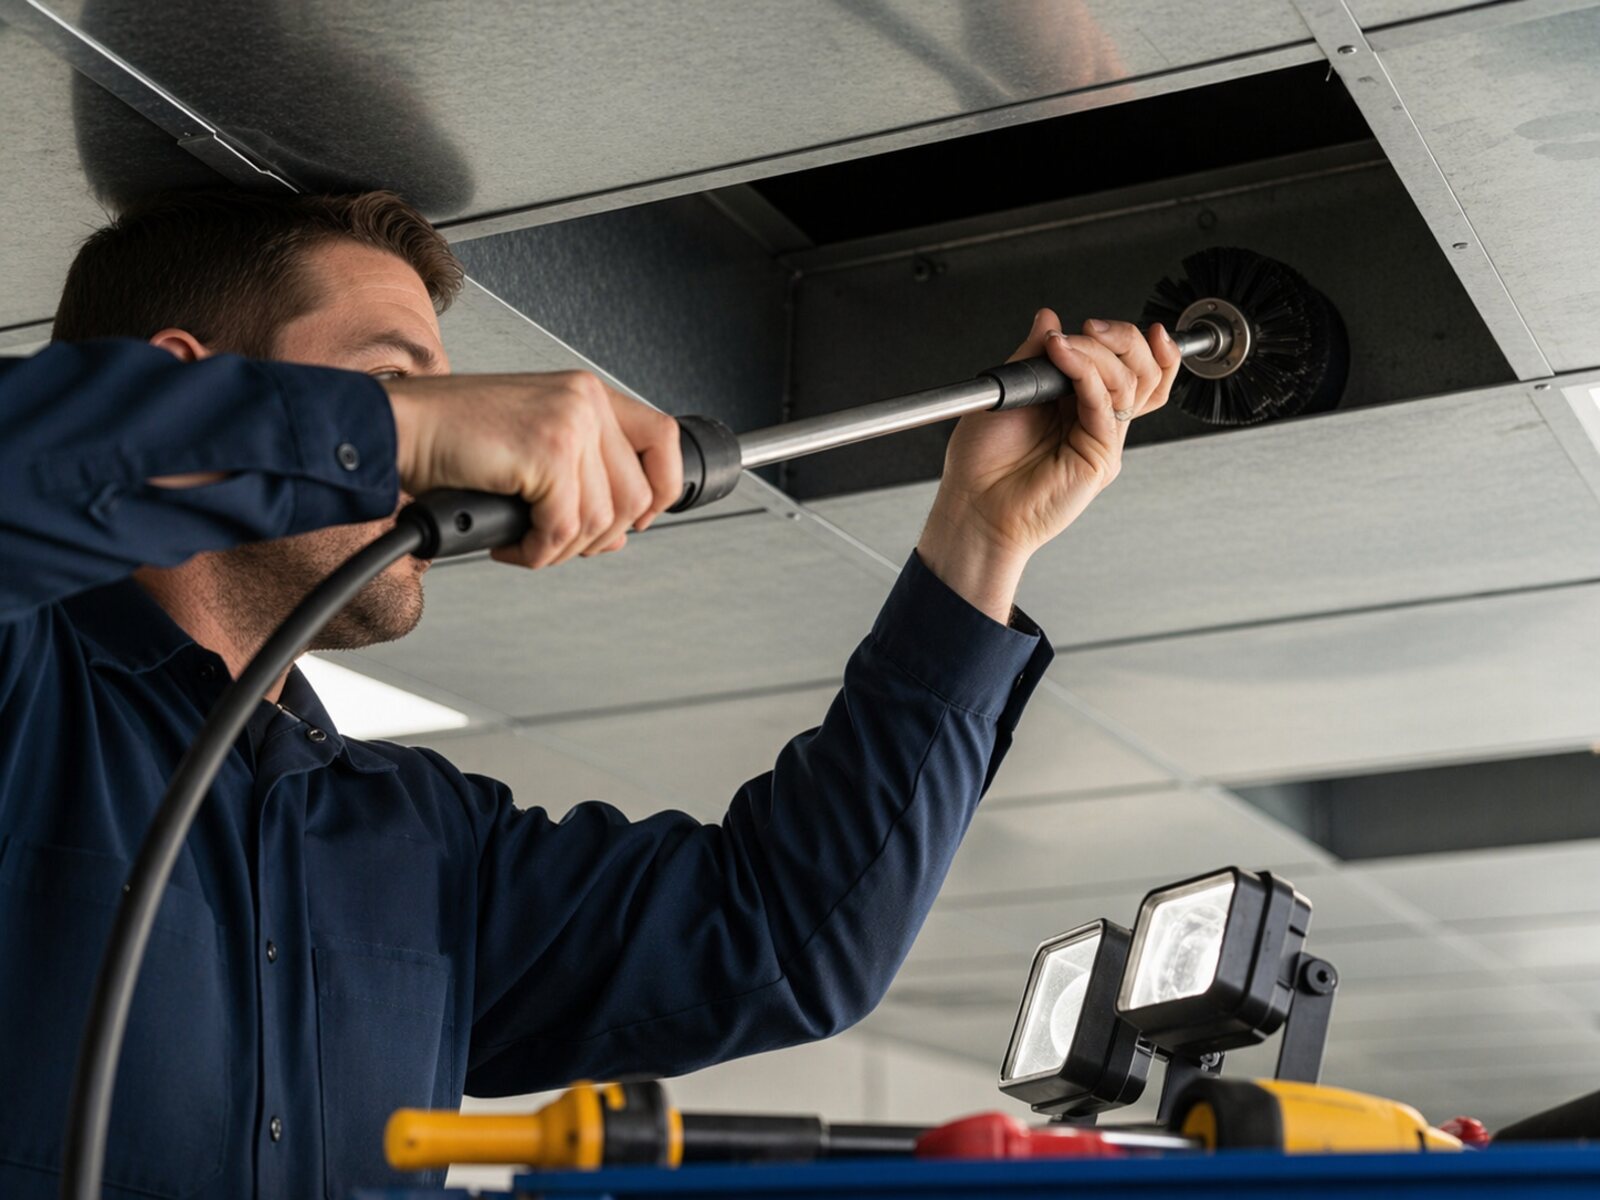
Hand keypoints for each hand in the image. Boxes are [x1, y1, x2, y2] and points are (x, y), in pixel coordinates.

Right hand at [384, 371, 681, 567]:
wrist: (398, 428)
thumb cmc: (451, 437)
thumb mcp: (532, 447)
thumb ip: (582, 479)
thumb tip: (619, 533)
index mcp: (586, 394)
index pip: (663, 440)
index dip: (662, 490)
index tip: (637, 519)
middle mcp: (585, 400)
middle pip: (637, 495)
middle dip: (597, 536)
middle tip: (553, 540)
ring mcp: (570, 422)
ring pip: (602, 520)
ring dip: (562, 548)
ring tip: (524, 540)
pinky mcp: (548, 451)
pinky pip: (564, 529)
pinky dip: (537, 552)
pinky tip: (509, 542)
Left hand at [916, 310, 1179, 621]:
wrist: (973, 507)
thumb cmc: (982, 462)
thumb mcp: (1008, 390)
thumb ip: (1034, 353)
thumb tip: (1049, 317)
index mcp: (1079, 404)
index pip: (1128, 366)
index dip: (1129, 341)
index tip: (1101, 323)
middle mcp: (1096, 421)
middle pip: (1142, 371)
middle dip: (1123, 339)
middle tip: (1089, 327)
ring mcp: (1101, 439)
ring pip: (1132, 384)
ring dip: (1098, 353)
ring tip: (1062, 344)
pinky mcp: (1100, 457)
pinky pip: (1107, 406)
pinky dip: (1088, 374)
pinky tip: (1064, 358)